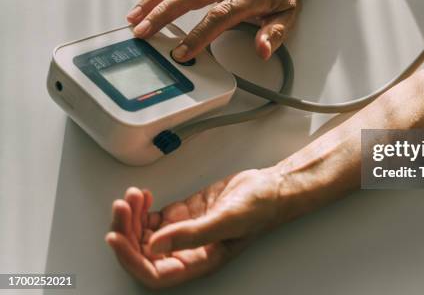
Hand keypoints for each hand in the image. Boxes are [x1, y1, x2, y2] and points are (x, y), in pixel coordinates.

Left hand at [105, 169, 281, 288]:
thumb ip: (190, 235)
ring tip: (132, 196)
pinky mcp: (184, 214)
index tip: (115, 238)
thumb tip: (154, 244)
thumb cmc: (259, 208)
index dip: (130, 260)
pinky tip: (142, 195)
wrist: (270, 187)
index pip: (153, 272)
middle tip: (121, 207)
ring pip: (144, 233)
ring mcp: (184, 231)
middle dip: (126, 231)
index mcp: (198, 262)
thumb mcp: (226, 221)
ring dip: (132, 216)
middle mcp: (187, 251)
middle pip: (143, 252)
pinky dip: (142, 207)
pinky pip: (153, 217)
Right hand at [126, 0, 315, 61]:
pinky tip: (144, 2)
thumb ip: (274, 34)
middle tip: (144, 33)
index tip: (182, 52)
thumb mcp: (290, 14)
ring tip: (134, 18)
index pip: (219, 16)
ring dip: (154, 0)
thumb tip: (262, 51)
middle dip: (163, 15)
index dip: (199, 35)